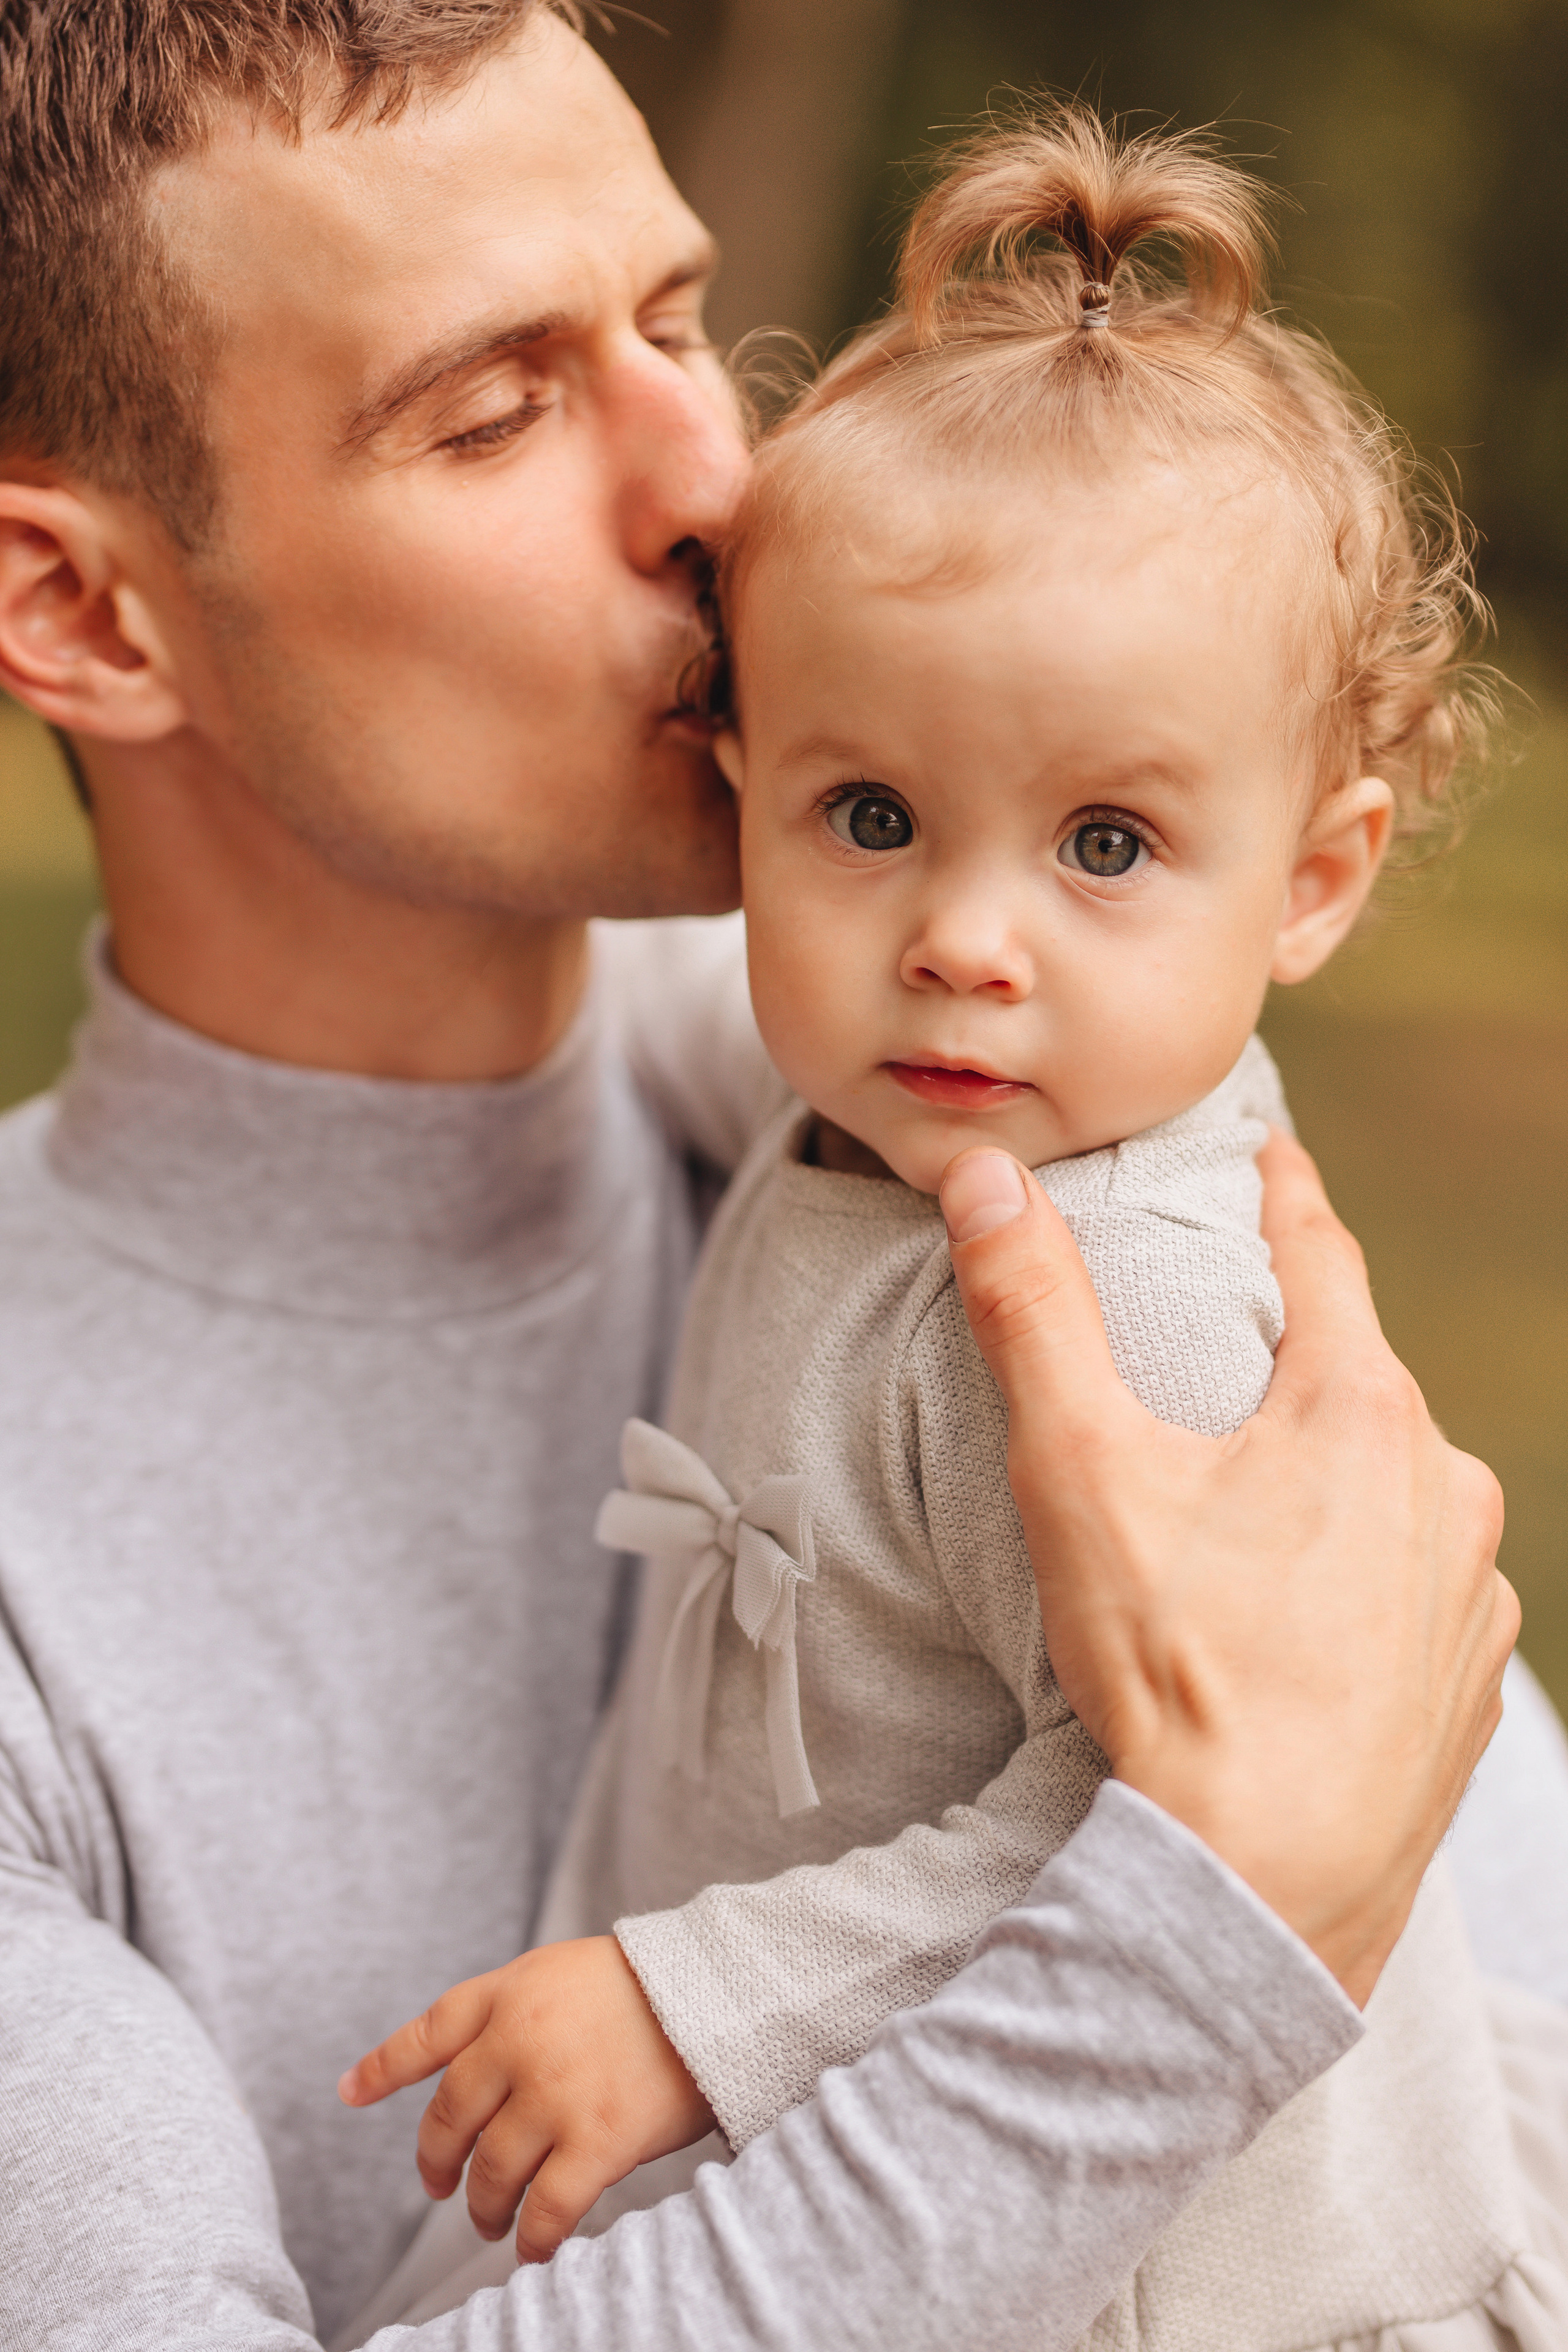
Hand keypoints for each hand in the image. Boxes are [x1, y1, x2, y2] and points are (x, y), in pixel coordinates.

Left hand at [338, 1935, 716, 2262]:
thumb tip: (468, 2070)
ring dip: (484, 2208)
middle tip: (440, 2184)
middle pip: (449, 2116)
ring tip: (489, 2222)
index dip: (384, 2067)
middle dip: (437, 2161)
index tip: (348, 2092)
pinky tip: (533, 2250)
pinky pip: (547, 2209)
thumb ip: (512, 2013)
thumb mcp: (562, 1974)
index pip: (429, 2033)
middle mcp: (519, 2041)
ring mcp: (556, 2092)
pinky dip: (533, 2238)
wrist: (719, 1992)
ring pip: (492, 2171)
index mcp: (510, 1992)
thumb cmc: (646, 1987)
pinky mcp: (598, 2140)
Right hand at [939, 1130, 1516, 2007]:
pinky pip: (1420, 1591)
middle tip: (1231, 1360)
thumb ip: (1033, 1311)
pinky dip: (1367, 1579)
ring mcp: (1469, 1589)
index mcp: (1358, 1410)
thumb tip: (982, 1178)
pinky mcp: (1470, 1682)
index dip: (1286, 1197)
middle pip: (1360, 1379)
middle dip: (1297, 1360)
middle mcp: (1441, 1484)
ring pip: (1396, 1489)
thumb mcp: (1078, 1471)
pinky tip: (1306, 1623)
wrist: (1260, 1886)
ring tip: (1256, 1514)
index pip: (1323, 1257)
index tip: (1274, 1154)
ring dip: (1335, 1478)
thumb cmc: (1172, 1669)